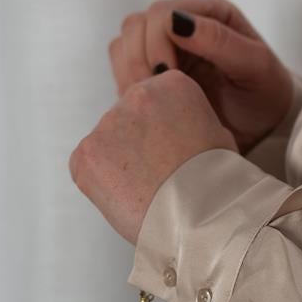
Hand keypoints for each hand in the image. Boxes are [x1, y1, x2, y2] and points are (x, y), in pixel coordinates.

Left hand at [69, 67, 238, 247]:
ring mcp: (107, 124)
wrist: (198, 216)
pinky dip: (101, 183)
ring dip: (118, 162)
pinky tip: (127, 197)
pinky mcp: (85, 154)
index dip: (161, 128)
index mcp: (172, 84)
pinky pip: (86, 166)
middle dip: (136, 142)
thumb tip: (172, 131)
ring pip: (106, 141)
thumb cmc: (214, 181)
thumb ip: (187, 121)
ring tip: (145, 189)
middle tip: (156, 172)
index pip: (155, 98)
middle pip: (127, 116)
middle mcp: (136, 95)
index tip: (170, 148)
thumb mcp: (216, 133)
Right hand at [108, 0, 296, 153]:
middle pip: (136, 25)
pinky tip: (147, 104)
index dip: (156, 42)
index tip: (167, 76)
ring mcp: (164, 47)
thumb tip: (178, 21)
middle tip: (156, 90)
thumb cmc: (265, 92)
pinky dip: (126, 84)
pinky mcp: (153, 71)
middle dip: (140, 58)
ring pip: (123, 44)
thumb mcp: (254, 65)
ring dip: (129, 71)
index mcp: (210, 12)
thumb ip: (219, 41)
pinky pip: (122, 69)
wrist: (264, 126)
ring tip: (152, 99)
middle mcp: (184, 23)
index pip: (162, 12)